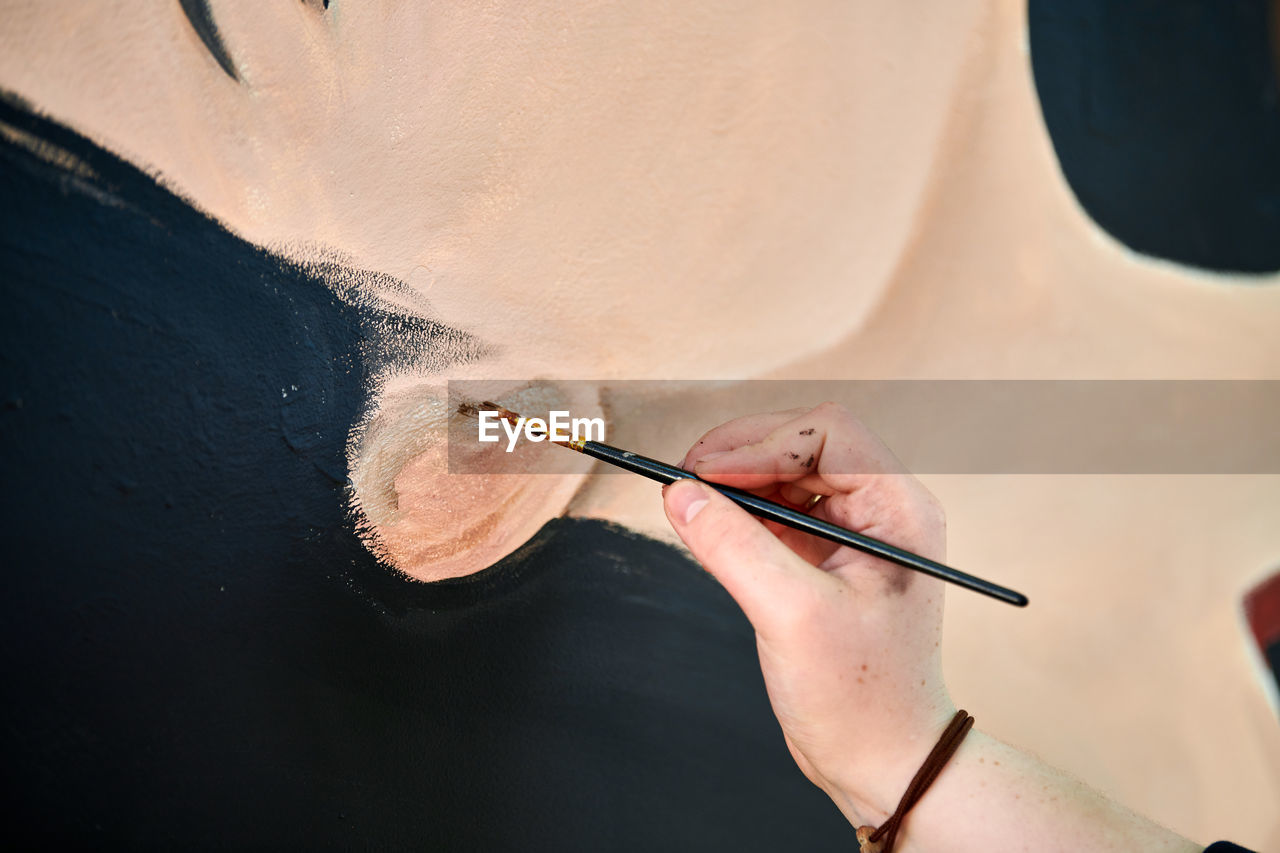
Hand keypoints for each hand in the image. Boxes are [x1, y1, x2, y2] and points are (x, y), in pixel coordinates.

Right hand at [661, 402, 953, 820]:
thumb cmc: (862, 697)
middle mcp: (880, 512)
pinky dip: (738, 514)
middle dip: (741, 456)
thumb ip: (734, 546)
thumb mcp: (792, 616)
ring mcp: (851, 535)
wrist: (882, 761)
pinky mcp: (823, 560)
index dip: (760, 443)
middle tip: (685, 481)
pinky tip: (708, 528)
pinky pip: (775, 513)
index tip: (705, 472)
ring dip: (735, 483)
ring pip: (784, 476)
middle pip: (802, 445)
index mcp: (898, 510)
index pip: (827, 434)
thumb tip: (680, 494)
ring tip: (689, 502)